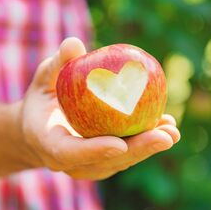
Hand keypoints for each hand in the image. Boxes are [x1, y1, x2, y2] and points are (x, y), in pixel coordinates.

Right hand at [19, 38, 179, 179]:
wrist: (38, 131)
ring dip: (149, 148)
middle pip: (107, 161)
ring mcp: (89, 166)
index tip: (121, 144)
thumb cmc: (42, 100)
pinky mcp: (103, 163)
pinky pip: (127, 154)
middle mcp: (71, 162)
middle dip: (139, 150)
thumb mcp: (45, 79)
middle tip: (165, 136)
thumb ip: (58, 65)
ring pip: (122, 161)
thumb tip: (74, 44)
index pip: (72, 152)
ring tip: (172, 131)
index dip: (96, 150)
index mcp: (49, 144)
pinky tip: (166, 126)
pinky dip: (146, 142)